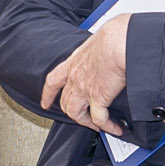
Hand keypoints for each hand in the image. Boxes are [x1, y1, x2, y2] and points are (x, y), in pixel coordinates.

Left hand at [40, 15, 130, 136]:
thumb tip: (107, 52)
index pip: (53, 80)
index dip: (48, 94)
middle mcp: (75, 78)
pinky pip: (99, 119)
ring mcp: (84, 89)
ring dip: (87, 122)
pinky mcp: (98, 98)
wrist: (119, 42)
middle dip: (73, 113)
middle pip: (66, 102)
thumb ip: (96, 52)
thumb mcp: (97, 41)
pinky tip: (115, 129)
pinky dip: (107, 127)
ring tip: (97, 126)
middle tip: (83, 117)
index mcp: (74, 62)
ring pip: (77, 114)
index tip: (45, 102)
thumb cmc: (113, 36)